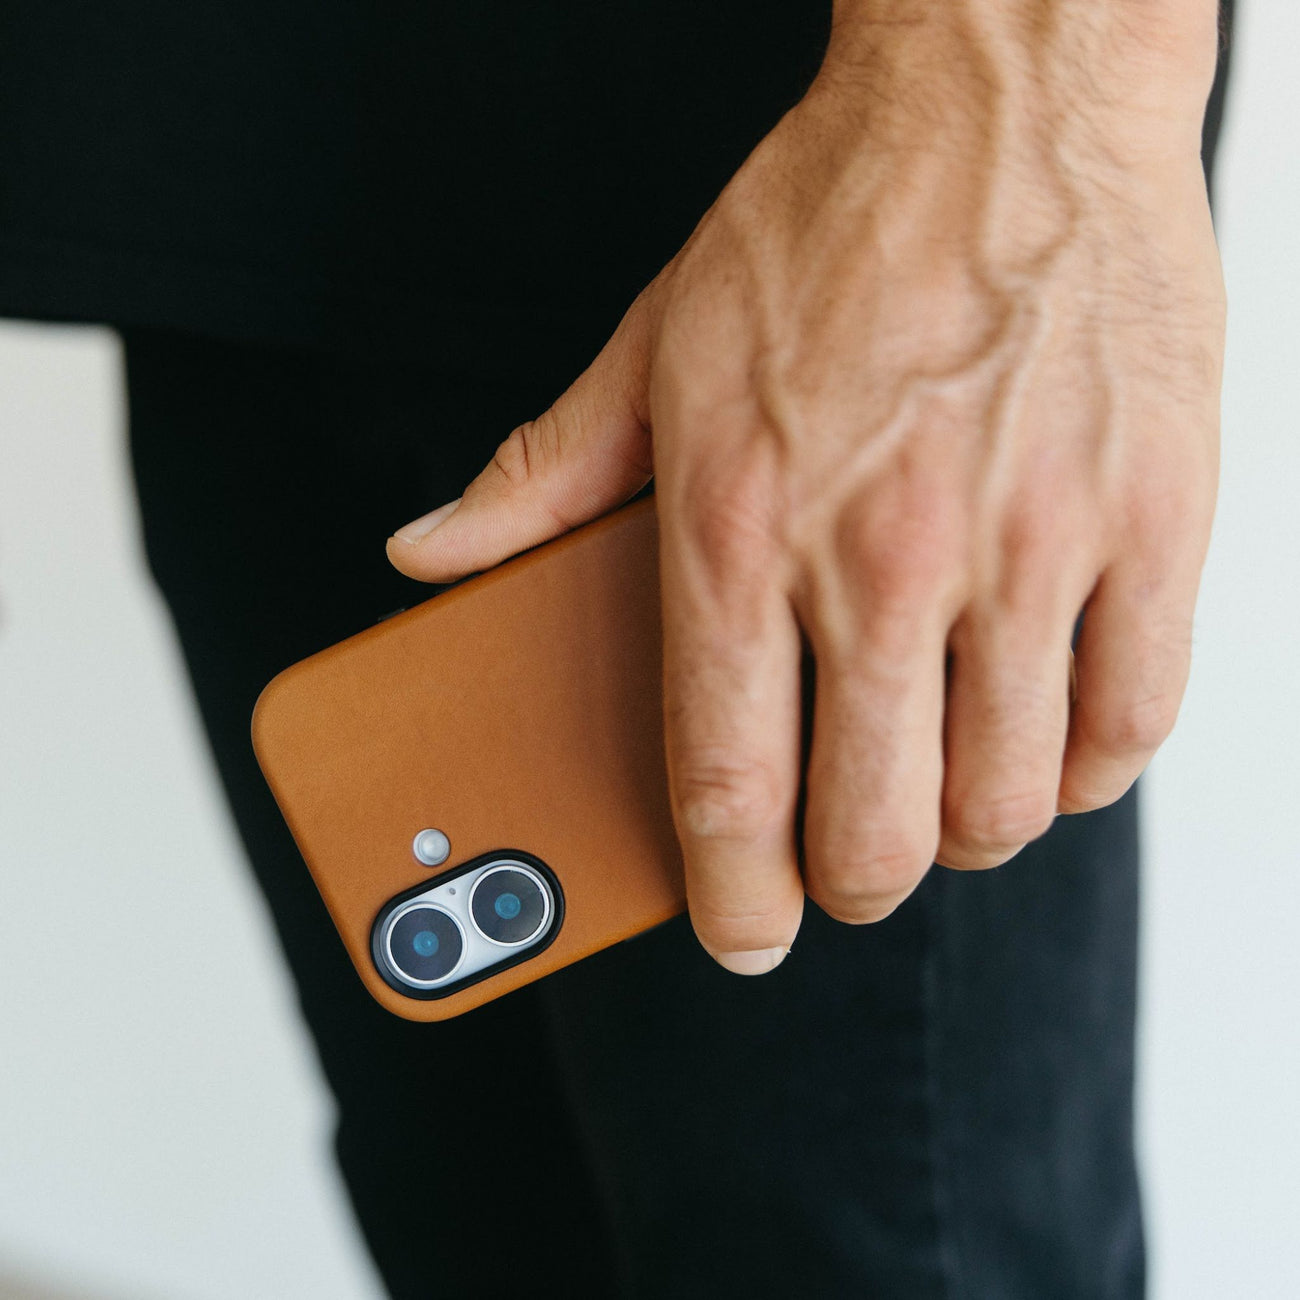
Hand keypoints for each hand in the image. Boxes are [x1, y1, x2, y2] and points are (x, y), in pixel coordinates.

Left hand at [387, 1, 1224, 973]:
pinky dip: (1085, 771)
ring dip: (966, 838)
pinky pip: (1132, 722)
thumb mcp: (652, 341)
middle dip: (853, 886)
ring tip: (943, 798)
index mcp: (738, 525)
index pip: (727, 784)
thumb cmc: (825, 221)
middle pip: (876, 832)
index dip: (732, 898)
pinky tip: (1048, 743)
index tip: (742, 935)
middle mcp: (881, 553)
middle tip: (847, 868)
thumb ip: (540, 476)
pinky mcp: (1153, 516)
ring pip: (1007, 801)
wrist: (1003, 92)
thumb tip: (427, 555)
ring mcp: (1027, 541)